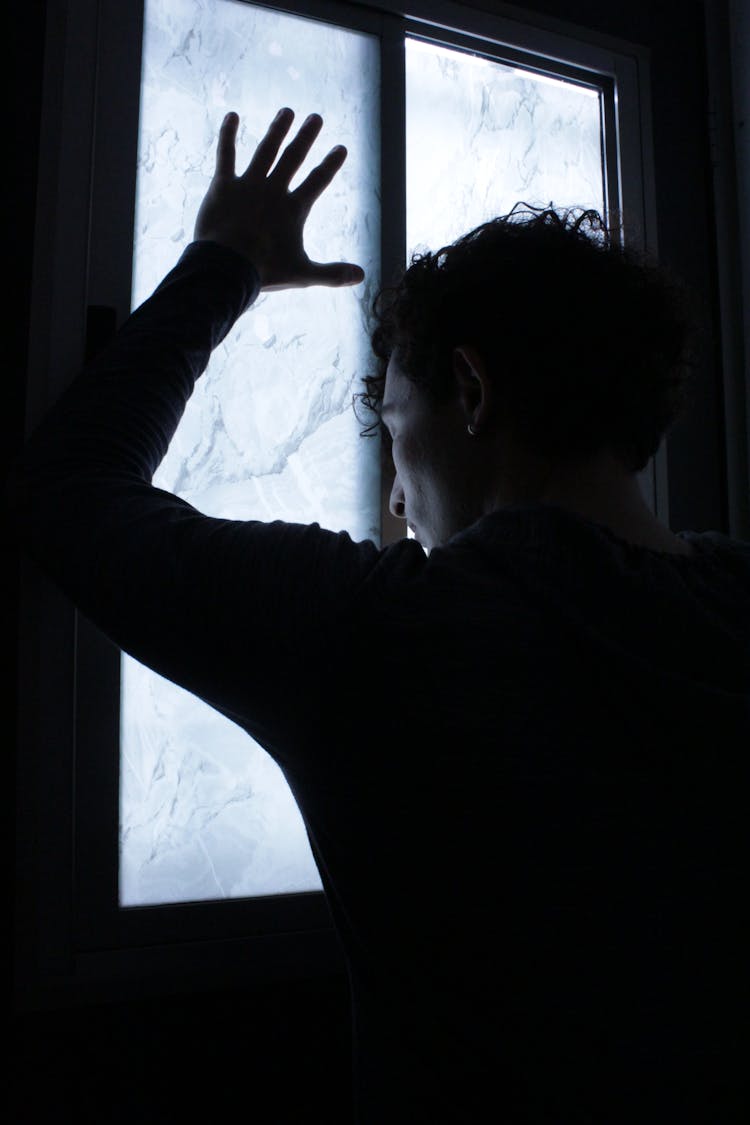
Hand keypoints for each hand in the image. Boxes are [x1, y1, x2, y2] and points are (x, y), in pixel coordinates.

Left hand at [193, 108, 364, 291]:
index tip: (341, 148)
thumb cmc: (265, 271)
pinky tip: (232, 116)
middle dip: (306, 137)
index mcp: (293, 209)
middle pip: (293, 158)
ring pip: (265, 151)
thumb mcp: (303, 274)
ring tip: (287, 112)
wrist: (228, 266)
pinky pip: (226, 154)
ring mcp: (248, 185)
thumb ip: (332, 274)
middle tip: (316, 117)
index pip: (318, 181)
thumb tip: (361, 276)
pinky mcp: (223, 185)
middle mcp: (273, 190)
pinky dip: (228, 135)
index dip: (330, 164)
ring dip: (277, 130)